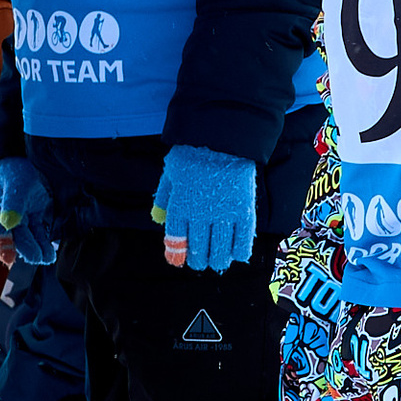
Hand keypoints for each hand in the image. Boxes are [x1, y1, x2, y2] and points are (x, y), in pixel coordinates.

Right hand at [0, 155, 55, 268]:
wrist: (31, 156)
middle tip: (37, 258)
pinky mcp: (39, 214)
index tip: (9, 259)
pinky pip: (41, 231)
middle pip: (17, 237)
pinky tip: (50, 250)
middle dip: (26, 249)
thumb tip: (9, 223)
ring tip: (46, 258)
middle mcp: (10, 217)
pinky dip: (45, 241)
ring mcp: (26, 216)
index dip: (3, 245)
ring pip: (31, 237)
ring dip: (37, 248)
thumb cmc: (18, 170)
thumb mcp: (14, 184)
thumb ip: (12, 204)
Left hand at [152, 142, 255, 275]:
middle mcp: (200, 214)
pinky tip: (238, 254)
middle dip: (199, 260)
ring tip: (218, 263)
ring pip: (220, 250)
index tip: (178, 261)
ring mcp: (223, 214)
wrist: (223, 138)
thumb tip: (157, 219)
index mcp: (179, 205)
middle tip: (201, 262)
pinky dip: (240, 251)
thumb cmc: (193, 153)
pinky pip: (243, 239)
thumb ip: (164, 196)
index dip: (177, 253)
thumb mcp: (171, 172)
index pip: (176, 238)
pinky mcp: (243, 211)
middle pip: (198, 249)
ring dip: (218, 260)